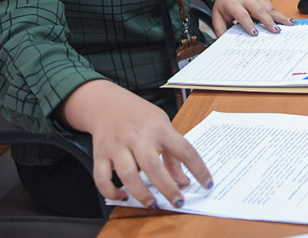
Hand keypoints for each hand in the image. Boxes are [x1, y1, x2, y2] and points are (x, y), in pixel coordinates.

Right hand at [61, 80, 211, 207]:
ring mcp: (117, 146)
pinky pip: (102, 178)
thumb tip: (184, 182)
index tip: (207, 184)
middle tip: (177, 202)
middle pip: (153, 166)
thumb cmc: (140, 116)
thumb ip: (173, 154)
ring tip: (153, 204)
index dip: (198, 169)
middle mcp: (138, 137)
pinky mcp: (100, 154)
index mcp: (159, 129)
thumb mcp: (162, 125)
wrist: (107, 103)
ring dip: (141, 193)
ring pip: (127, 174)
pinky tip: (123, 196)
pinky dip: (111, 191)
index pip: (184, 150)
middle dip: (167, 188)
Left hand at [210, 0, 291, 35]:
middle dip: (268, 21)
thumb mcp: (218, 16)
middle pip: (259, 9)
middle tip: (276, 30)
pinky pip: (272, 6)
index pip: (242, 14)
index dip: (248, 24)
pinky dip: (279, 14)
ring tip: (289, 24)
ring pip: (268, 7)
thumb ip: (220, 29)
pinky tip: (287, 20)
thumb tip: (224, 42)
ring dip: (279, 16)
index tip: (255, 33)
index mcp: (233, 3)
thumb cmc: (224, 4)